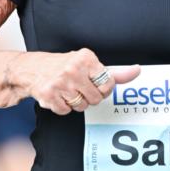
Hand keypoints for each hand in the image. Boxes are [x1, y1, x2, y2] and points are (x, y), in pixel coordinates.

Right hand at [17, 48, 139, 115]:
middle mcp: (73, 69)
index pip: (108, 84)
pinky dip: (63, 107)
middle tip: (79, 87)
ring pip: (82, 106)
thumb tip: (137, 71)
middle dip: (90, 96)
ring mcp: (60, 83)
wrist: (33, 69)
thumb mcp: (89, 65)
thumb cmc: (65, 66)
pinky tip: (58, 95)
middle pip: (96, 98)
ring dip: (76, 103)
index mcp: (86, 58)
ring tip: (68, 91)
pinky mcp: (49, 95)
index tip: (94, 83)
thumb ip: (114, 72)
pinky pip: (66, 111)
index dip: (103, 88)